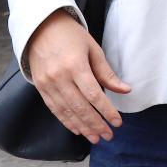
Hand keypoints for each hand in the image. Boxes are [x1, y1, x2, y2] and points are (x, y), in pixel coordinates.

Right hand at [25, 8, 130, 142]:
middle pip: (80, 107)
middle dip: (95, 124)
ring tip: (96, 138)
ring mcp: (47, 83)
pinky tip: (77, 129)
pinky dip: (66, 120)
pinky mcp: (40, 87)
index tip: (118, 122)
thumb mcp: (93, 49)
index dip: (106, 111)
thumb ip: (107, 73)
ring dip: (82, 127)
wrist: (40, 27)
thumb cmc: (71, 36)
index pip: (94, 95)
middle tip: (109, 136)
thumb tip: (125, 90)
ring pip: (66, 111)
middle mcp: (59, 77)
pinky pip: (54, 108)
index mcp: (75, 66)